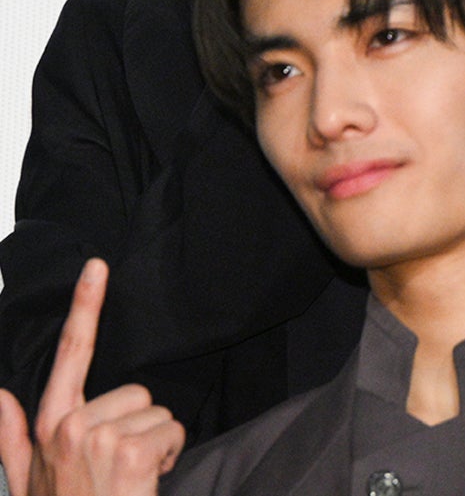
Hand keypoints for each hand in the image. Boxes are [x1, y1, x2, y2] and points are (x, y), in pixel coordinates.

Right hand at [0, 260, 183, 495]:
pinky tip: (145, 484)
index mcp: (50, 426)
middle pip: (138, 394)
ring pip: (159, 414)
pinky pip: (171, 432)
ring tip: (131, 480)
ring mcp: (97, 437)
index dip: (85, 307)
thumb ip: (11, 438)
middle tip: (122, 469)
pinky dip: (169, 457)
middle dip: (142, 428)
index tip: (98, 267)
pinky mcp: (127, 450)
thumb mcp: (26, 481)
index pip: (71, 356)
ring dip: (158, 447)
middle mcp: (69, 426)